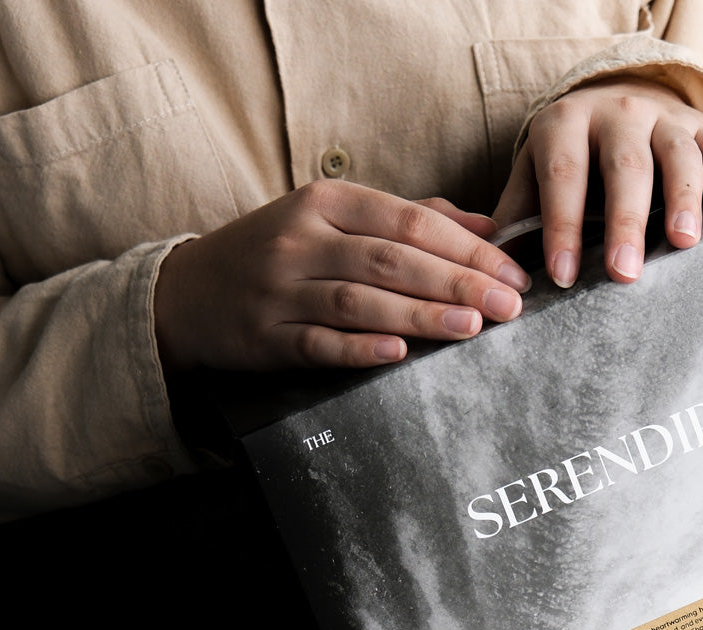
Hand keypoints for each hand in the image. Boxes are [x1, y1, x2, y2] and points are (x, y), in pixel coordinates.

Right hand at [154, 183, 532, 372]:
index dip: (468, 247)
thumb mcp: (334, 220)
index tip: (513, 272)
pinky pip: (319, 343)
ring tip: (472, 326)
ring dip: (420, 315)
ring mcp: (281, 289)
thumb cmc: (281, 253)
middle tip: (509, 304)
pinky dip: (359, 349)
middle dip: (458, 281)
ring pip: (361, 300)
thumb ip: (409, 219)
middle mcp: (302, 240)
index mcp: (326, 203)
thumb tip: (487, 225)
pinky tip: (398, 355)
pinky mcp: (267, 337)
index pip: (410, 221)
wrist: (190, 292)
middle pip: (393, 259)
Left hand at [492, 79, 702, 288]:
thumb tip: (491, 271)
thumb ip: (514, 219)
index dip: (562, 225)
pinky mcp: (699, 126)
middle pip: (624, 167)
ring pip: (676, 154)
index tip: (560, 275)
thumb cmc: (568, 159)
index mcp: (565, 125)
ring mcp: (661, 118)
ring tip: (684, 243)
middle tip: (623, 274)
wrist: (611, 103)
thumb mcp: (532, 177)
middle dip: (624, 222)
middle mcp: (615, 114)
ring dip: (682, 198)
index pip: (563, 176)